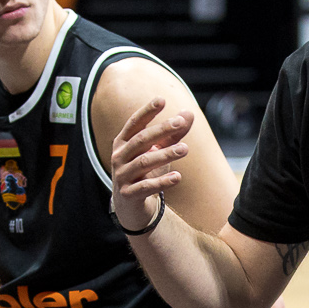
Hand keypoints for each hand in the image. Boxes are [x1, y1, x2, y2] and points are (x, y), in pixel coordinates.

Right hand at [110, 98, 193, 230]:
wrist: (131, 207)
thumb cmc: (145, 173)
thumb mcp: (158, 152)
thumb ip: (173, 134)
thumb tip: (189, 113)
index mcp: (123, 143)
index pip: (134, 123)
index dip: (146, 111)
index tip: (162, 100)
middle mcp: (119, 157)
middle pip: (140, 140)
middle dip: (160, 130)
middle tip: (180, 122)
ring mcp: (122, 176)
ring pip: (144, 162)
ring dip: (165, 154)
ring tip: (185, 149)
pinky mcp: (128, 195)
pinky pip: (146, 186)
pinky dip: (162, 182)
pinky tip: (178, 177)